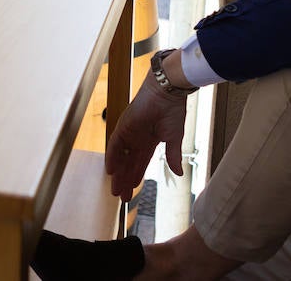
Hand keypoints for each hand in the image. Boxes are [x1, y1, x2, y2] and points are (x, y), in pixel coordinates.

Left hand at [104, 74, 188, 200]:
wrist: (167, 93)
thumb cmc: (173, 111)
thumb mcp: (174, 138)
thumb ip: (173, 156)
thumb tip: (179, 173)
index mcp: (150, 141)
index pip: (140, 163)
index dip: (135, 177)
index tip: (132, 190)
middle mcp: (137, 138)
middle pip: (129, 164)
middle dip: (125, 180)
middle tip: (121, 197)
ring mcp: (129, 133)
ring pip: (121, 158)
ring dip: (118, 173)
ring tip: (115, 190)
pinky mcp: (123, 126)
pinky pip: (115, 145)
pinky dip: (112, 158)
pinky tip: (110, 171)